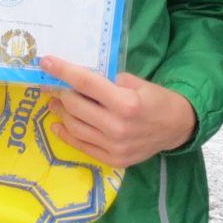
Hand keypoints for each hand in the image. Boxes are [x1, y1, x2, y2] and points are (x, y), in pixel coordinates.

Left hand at [39, 57, 195, 166]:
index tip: (45, 62)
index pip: (85, 83)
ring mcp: (114, 146)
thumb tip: (76, 77)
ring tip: (54, 102)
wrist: (177, 127)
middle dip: (59, 92)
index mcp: (126, 103)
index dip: (63, 71)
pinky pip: (81, 146)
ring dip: (60, 112)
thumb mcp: (135, 82)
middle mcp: (118, 127)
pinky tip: (58, 124)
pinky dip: (66, 134)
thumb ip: (107, 81)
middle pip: (75, 106)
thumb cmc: (155, 99)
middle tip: (51, 84)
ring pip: (74, 127)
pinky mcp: (113, 159)